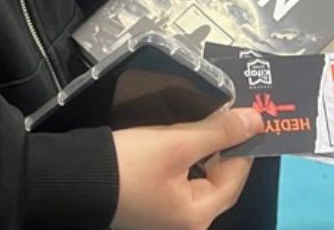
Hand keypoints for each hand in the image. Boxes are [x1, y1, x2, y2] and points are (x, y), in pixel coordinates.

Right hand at [112, 108, 262, 229]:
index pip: (236, 177)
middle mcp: (187, 223)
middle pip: (220, 181)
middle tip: (230, 116)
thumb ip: (219, 132)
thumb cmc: (132, 163)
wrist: (76, 176)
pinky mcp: (153, 203)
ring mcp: (168, 215)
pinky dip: (189, 159)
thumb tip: (257, 121)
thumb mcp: (177, 142)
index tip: (247, 116)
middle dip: (226, 149)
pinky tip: (186, 138)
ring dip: (207, 151)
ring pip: (201, 178)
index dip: (244, 145)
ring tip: (211, 121)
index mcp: (198, 216)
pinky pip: (183, 180)